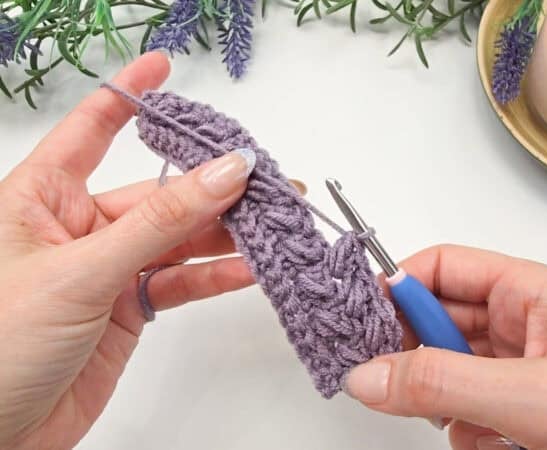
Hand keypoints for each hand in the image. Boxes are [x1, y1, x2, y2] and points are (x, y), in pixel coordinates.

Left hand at [0, 53, 260, 448]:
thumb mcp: (81, 271)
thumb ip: (159, 222)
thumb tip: (223, 172)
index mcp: (39, 198)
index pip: (90, 130)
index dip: (130, 96)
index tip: (165, 69)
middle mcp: (76, 228)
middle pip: (154, 192)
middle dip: (210, 185)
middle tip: (264, 179)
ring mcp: (106, 270)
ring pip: (176, 239)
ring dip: (224, 233)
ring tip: (273, 222)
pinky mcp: (127, 310)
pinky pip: (180, 282)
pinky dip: (217, 277)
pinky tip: (251, 268)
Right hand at [344, 245, 546, 449]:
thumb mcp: (535, 396)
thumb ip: (445, 383)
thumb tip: (366, 373)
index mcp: (533, 292)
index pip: (445, 268)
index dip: (397, 286)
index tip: (357, 320)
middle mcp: (527, 325)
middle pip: (441, 323)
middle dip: (417, 356)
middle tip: (387, 383)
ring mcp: (527, 372)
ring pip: (452, 375)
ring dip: (448, 404)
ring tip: (477, 426)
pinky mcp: (530, 415)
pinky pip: (472, 414)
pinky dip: (470, 432)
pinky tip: (500, 446)